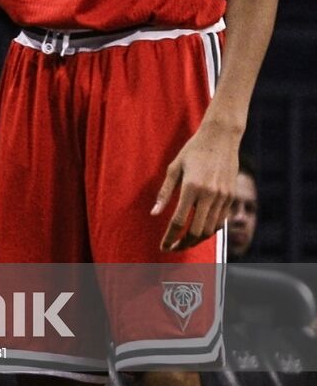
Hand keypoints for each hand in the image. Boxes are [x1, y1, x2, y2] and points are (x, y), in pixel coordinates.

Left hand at [152, 122, 238, 251]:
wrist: (221, 138)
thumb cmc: (193, 151)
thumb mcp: (174, 168)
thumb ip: (164, 193)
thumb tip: (154, 214)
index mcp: (191, 187)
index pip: (178, 221)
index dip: (169, 238)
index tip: (163, 247)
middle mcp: (209, 194)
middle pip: (196, 231)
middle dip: (183, 244)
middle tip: (172, 247)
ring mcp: (223, 197)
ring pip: (211, 230)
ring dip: (197, 240)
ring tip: (184, 241)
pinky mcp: (232, 196)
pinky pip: (221, 221)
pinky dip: (210, 230)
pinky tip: (199, 230)